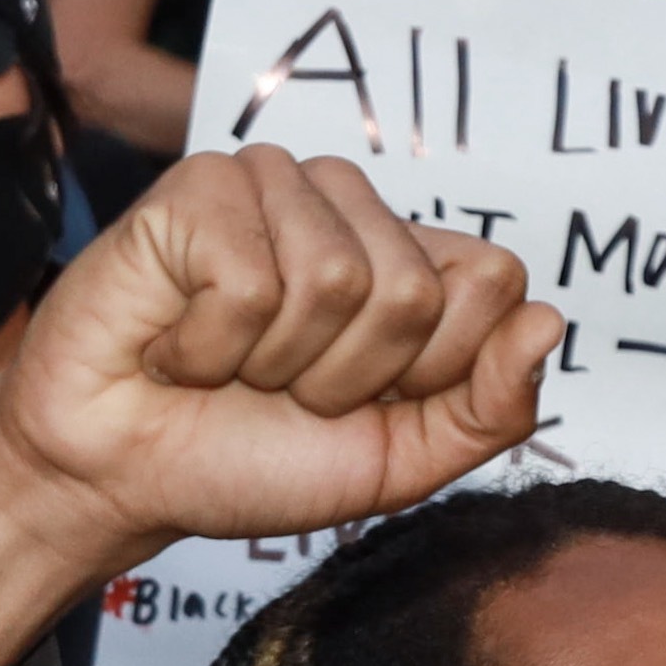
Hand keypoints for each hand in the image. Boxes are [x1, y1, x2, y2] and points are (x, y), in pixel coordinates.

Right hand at [0, 142, 558, 560]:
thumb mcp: (396, 462)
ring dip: (272, 363)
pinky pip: (248, 281)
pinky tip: (177, 345)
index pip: (494, 280)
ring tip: (226, 365)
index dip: (430, 372)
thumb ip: (488, 408)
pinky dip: (208, 347)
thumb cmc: (248, 460)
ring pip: (336, 279)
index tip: (355, 402)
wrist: (118, 479)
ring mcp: (273, 185)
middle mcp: (347, 208)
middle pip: (415, 289)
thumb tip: (548, 323)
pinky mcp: (199, 188)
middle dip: (344, 377)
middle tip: (275, 388)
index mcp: (408, 258)